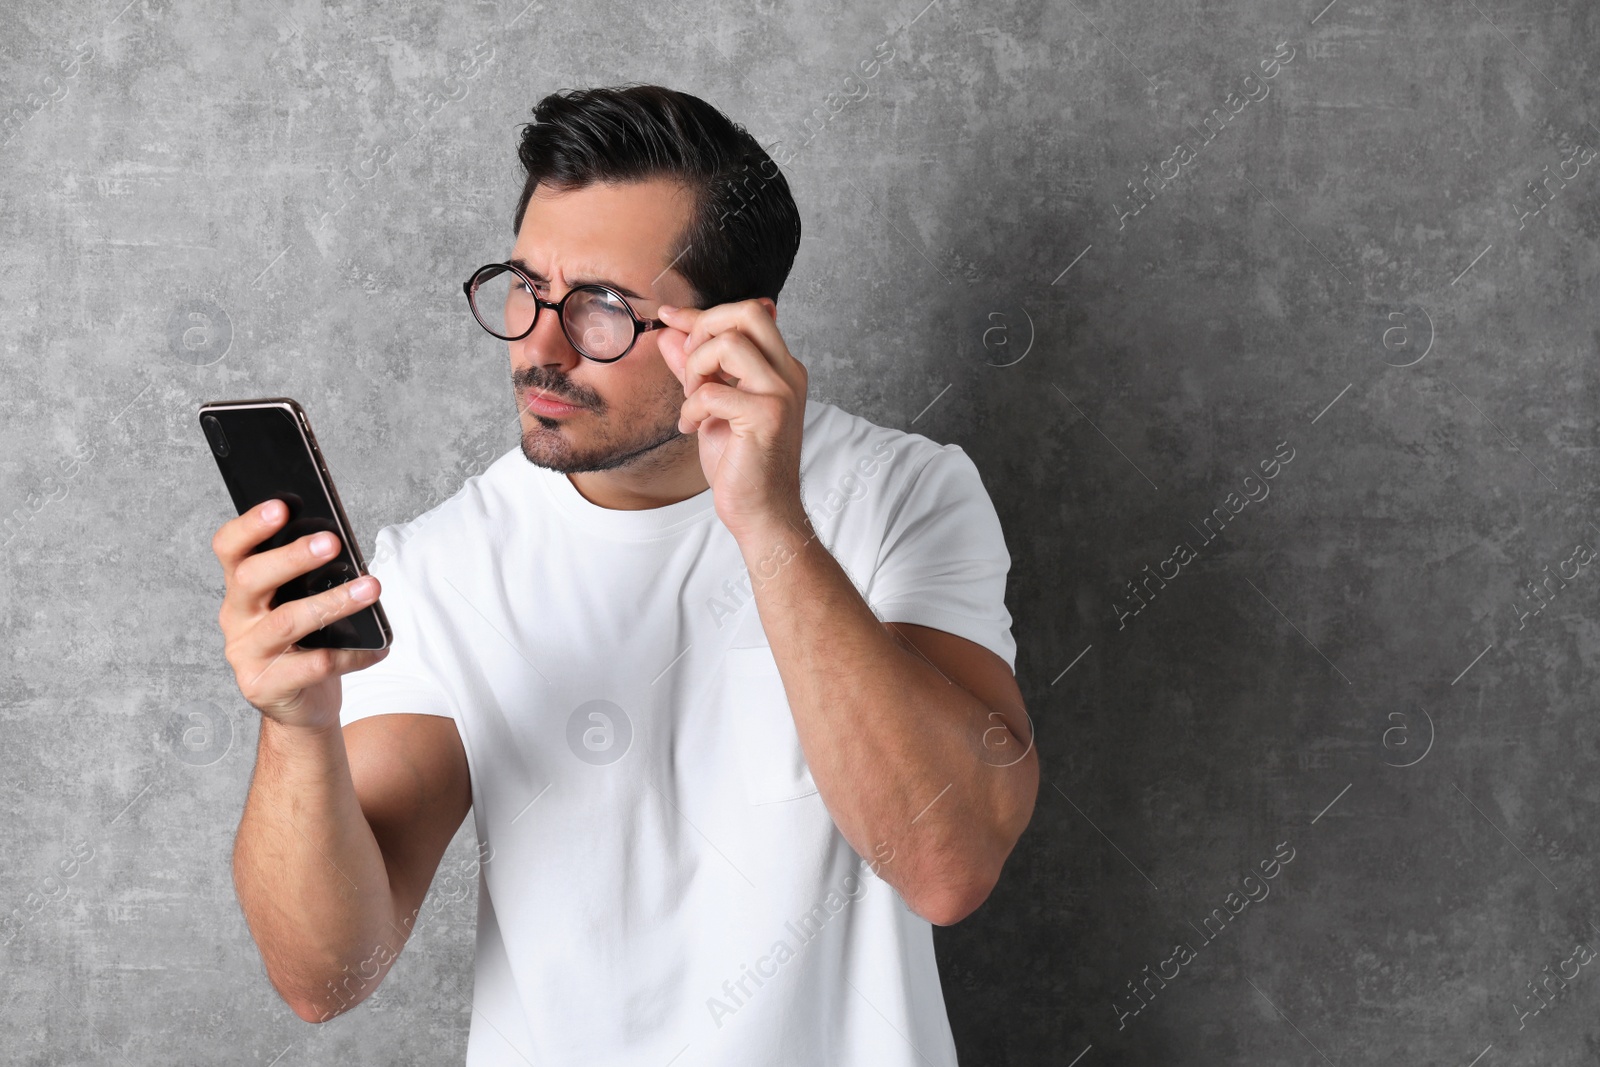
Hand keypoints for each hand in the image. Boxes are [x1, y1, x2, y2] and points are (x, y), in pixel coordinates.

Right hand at [211, 499, 388, 731]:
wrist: (301, 703)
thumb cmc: (306, 642)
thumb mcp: (302, 603)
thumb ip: (312, 578)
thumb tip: (345, 548)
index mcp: (242, 588)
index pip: (230, 549)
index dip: (250, 526)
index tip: (281, 505)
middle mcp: (236, 617)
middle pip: (251, 578)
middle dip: (292, 557)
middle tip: (332, 542)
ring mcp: (245, 654)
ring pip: (286, 622)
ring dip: (332, 602)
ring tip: (370, 588)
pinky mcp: (263, 686)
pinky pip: (313, 665)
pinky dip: (351, 654)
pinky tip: (377, 647)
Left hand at [657, 299, 810, 542]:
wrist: (761, 512)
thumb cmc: (741, 464)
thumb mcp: (711, 407)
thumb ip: (695, 369)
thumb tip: (669, 335)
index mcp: (780, 368)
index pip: (747, 314)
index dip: (701, 314)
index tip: (668, 318)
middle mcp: (787, 373)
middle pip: (748, 312)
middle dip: (704, 328)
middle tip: (689, 368)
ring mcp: (781, 393)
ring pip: (729, 342)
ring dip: (697, 368)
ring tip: (692, 400)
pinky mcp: (767, 416)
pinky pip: (713, 391)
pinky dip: (691, 408)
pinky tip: (691, 428)